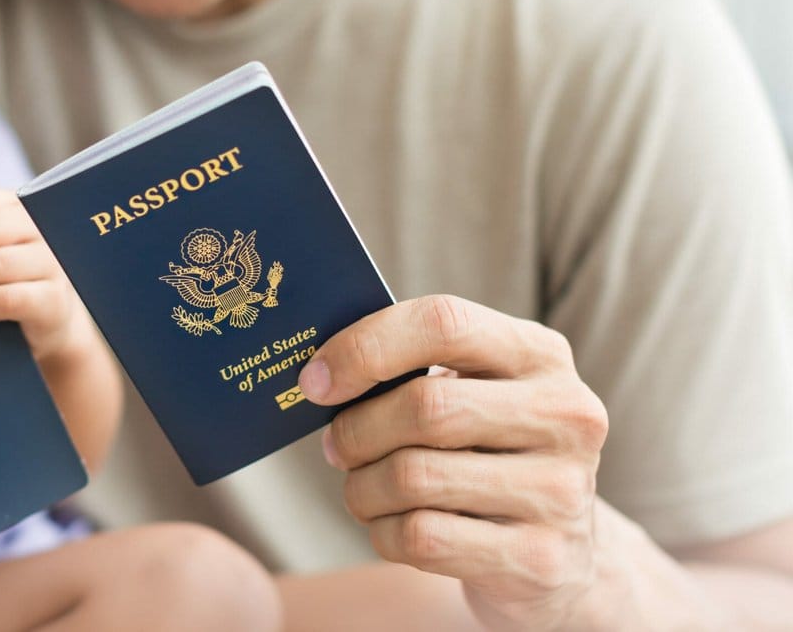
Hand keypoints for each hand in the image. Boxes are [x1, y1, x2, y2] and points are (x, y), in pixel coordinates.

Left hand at [297, 295, 609, 630]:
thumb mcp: (473, 391)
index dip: (366, 347)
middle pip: (426, 407)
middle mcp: (566, 415)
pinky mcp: (541, 559)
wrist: (559, 549)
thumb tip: (319, 374)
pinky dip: (384, 531)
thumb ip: (412, 367)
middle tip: (336, 444)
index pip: (444, 323)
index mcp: (541, 353)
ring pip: (414, 477)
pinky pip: (422, 538)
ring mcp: (561, 491)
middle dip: (358, 429)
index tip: (316, 380)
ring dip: (362, 487)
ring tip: (362, 488)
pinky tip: (391, 525)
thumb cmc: (486, 449)